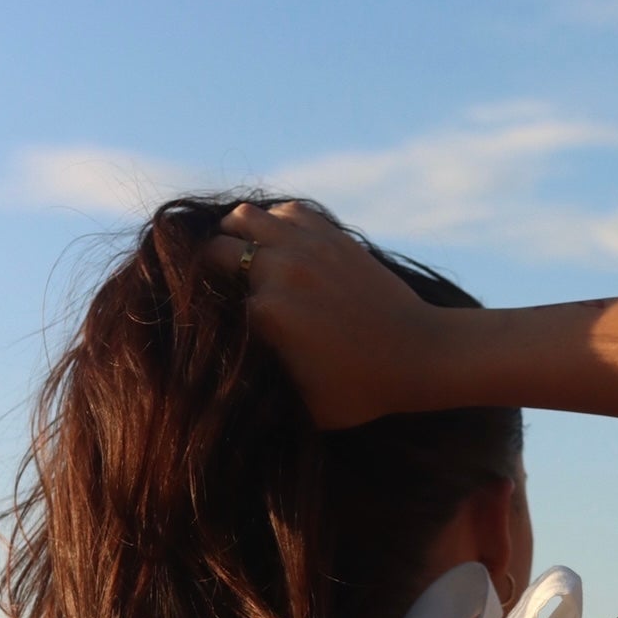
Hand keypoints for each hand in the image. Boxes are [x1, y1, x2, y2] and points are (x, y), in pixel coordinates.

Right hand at [204, 199, 449, 428]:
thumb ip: (260, 388)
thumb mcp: (303, 406)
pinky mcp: (330, 234)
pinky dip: (271, 222)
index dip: (198, 309)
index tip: (198, 319)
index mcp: (267, 315)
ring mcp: (305, 246)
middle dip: (208, 267)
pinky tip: (274, 243)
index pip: (207, 300)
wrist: (419, 354)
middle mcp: (280, 271)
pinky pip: (283, 211)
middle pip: (216, 251)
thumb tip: (217, 382)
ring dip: (234, 234)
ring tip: (237, 254)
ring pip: (244, 217)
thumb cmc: (361, 390)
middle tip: (212, 285)